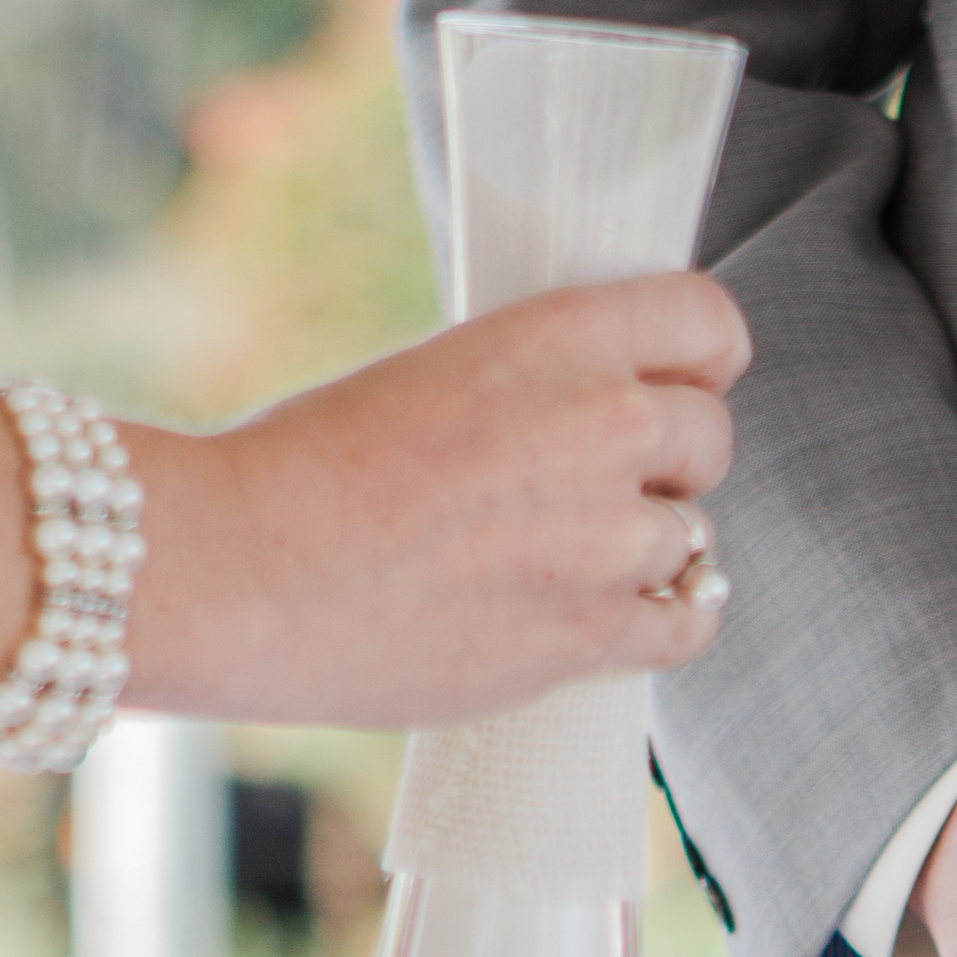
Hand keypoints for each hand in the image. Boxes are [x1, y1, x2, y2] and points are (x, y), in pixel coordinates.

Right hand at [132, 272, 750, 728]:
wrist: (245, 573)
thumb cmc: (307, 469)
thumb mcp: (436, 372)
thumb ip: (537, 387)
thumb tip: (594, 417)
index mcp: (561, 335)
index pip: (711, 324)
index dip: (697, 362)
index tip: (669, 387)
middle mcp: (606, 425)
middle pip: (710, 436)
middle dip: (664, 462)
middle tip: (590, 487)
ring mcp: (607, 537)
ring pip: (695, 536)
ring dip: (646, 548)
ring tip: (561, 557)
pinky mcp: (590, 632)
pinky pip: (689, 626)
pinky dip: (661, 622)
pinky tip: (610, 615)